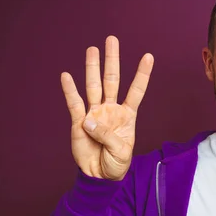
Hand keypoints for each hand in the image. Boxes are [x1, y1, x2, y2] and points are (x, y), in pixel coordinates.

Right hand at [61, 36, 153, 180]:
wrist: (99, 176)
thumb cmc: (116, 163)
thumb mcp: (120, 152)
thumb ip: (107, 136)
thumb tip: (88, 121)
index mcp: (127, 115)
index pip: (136, 90)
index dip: (142, 74)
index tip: (148, 56)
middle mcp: (111, 109)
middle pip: (112, 80)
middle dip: (112, 60)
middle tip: (111, 40)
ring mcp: (94, 113)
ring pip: (93, 86)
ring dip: (92, 68)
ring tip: (92, 49)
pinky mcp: (79, 122)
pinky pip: (74, 104)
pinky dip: (70, 90)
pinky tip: (67, 76)